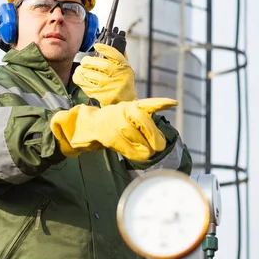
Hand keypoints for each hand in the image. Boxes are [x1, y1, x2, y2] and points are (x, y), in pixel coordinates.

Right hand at [51, 97, 177, 161]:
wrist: (85, 126)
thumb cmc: (110, 124)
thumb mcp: (125, 118)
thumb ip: (141, 126)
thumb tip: (158, 144)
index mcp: (129, 106)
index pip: (147, 104)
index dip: (160, 103)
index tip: (174, 102)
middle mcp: (122, 111)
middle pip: (143, 121)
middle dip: (154, 135)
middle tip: (160, 146)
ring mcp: (114, 122)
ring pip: (135, 135)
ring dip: (145, 147)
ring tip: (150, 153)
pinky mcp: (108, 134)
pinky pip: (126, 146)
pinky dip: (134, 153)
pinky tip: (139, 156)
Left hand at [73, 43, 136, 105]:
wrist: (124, 102)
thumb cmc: (124, 85)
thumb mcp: (126, 71)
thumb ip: (121, 59)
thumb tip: (115, 44)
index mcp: (124, 69)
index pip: (115, 55)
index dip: (105, 49)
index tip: (96, 46)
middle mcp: (118, 77)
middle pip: (101, 65)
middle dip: (89, 61)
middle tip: (84, 61)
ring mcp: (109, 86)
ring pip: (92, 75)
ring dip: (82, 71)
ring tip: (79, 70)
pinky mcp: (102, 95)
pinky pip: (88, 86)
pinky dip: (81, 81)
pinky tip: (79, 78)